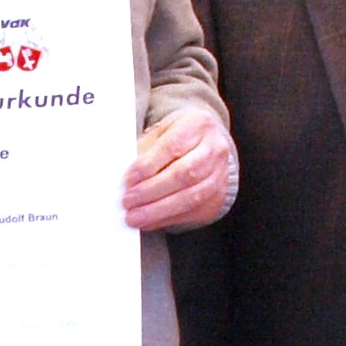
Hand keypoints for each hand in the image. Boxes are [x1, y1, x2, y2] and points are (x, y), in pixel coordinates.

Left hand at [122, 105, 236, 231]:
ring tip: (135, 216)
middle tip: (128, 201)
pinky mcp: (218, 197)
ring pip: (190, 197)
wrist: (206, 146)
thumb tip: (125, 178)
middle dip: (151, 190)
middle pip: (183, 174)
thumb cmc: (178, 138)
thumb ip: (145, 152)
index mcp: (198, 125)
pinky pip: (192, 212)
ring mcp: (220, 175)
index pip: (173, 146)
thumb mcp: (161, 134)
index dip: (148, 165)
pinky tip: (149, 221)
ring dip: (158, 210)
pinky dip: (167, 219)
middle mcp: (215, 149)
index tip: (128, 179)